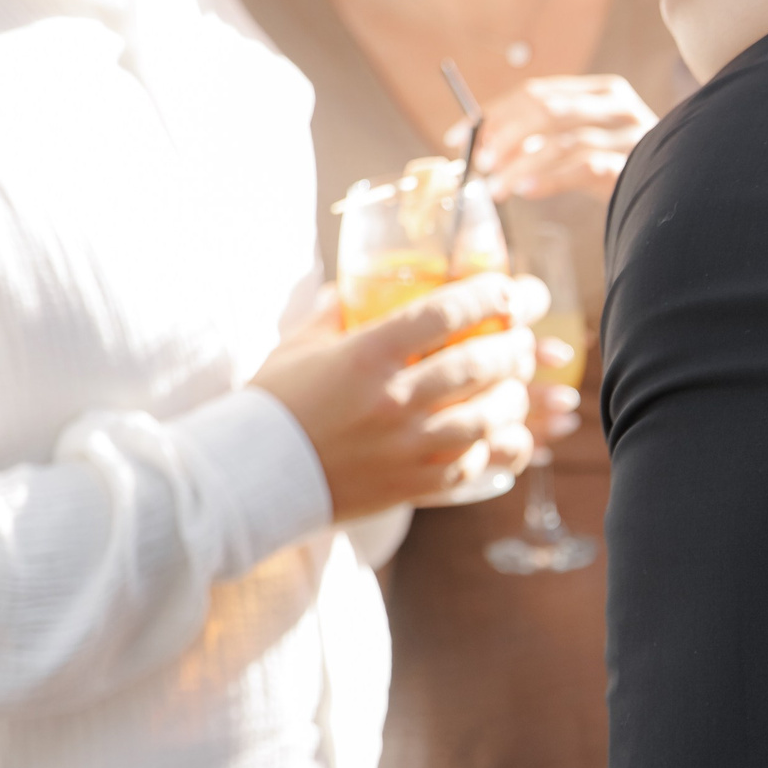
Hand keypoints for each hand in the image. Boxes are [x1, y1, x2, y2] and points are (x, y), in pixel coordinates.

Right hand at [254, 273, 547, 517]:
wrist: (248, 477)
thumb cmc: (273, 405)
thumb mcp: (301, 344)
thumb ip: (337, 310)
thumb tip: (361, 282)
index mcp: (366, 355)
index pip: (444, 313)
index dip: (487, 296)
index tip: (507, 290)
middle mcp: (392, 400)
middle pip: (479, 363)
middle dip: (513, 345)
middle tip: (519, 338)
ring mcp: (405, 446)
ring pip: (487, 417)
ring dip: (512, 396)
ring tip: (514, 385)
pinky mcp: (410, 484)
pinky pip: (472, 466)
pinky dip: (495, 448)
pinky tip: (500, 435)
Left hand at [446, 75, 657, 202]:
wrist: (677, 193)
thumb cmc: (620, 167)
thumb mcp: (585, 140)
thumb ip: (546, 132)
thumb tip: (480, 139)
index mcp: (602, 90)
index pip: (537, 92)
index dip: (493, 113)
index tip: (459, 136)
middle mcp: (618, 105)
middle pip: (547, 110)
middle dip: (505, 137)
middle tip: (480, 163)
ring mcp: (629, 134)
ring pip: (561, 142)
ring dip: (521, 166)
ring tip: (498, 187)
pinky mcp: (634, 166)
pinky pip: (584, 168)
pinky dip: (550, 179)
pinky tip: (528, 191)